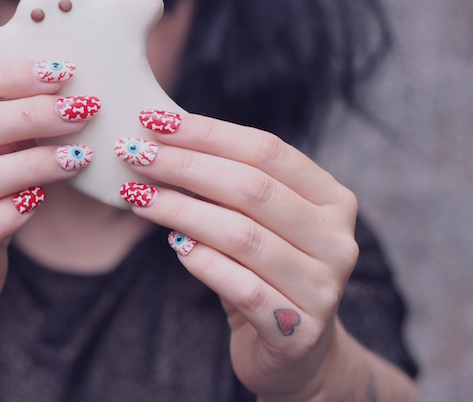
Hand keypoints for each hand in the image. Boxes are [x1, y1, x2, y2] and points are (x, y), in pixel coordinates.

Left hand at [119, 111, 358, 399]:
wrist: (295, 351)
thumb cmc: (265, 269)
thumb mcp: (256, 220)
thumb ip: (226, 181)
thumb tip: (159, 135)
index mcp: (333, 199)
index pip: (267, 151)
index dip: (208, 133)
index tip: (154, 122)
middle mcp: (337, 240)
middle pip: (253, 189)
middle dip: (186, 167)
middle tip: (135, 155)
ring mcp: (323, 288)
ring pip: (242, 236)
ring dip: (181, 211)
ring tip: (138, 197)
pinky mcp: (298, 332)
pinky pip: (241, 288)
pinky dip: (203, 263)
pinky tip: (174, 247)